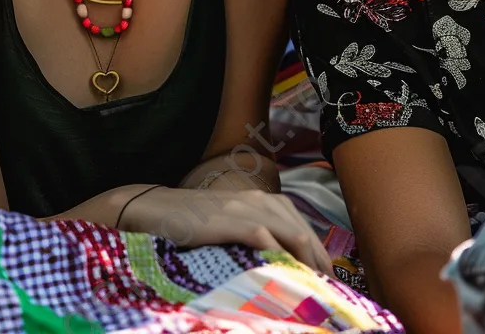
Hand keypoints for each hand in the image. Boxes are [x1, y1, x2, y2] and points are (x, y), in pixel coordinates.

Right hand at [120, 184, 334, 275]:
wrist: (155, 208)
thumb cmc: (191, 222)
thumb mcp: (229, 223)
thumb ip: (254, 233)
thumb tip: (277, 259)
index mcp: (261, 200)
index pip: (300, 223)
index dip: (317, 250)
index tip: (327, 274)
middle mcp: (258, 199)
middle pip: (301, 228)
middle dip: (319, 258)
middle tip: (329, 284)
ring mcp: (243, 207)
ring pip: (290, 230)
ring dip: (307, 258)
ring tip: (317, 283)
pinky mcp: (228, 219)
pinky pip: (262, 235)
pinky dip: (279, 252)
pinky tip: (288, 271)